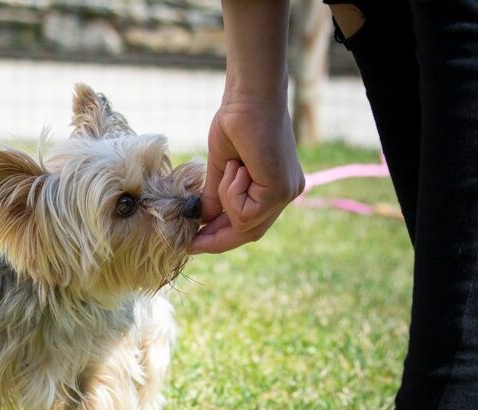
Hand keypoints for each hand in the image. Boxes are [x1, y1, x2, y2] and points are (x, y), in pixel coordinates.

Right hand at [190, 98, 304, 253]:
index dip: (220, 238)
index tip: (194, 244)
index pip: (249, 225)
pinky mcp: (281, 190)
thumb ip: (215, 198)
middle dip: (218, 238)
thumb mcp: (220, 169)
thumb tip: (202, 222)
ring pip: (245, 224)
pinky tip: (236, 167)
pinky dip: (232, 192)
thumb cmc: (235, 122)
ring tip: (228, 168)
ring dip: (225, 199)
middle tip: (191, 242)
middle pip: (250, 233)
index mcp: (275, 187)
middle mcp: (286, 193)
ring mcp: (287, 193)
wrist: (249, 97)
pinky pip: (246, 212)